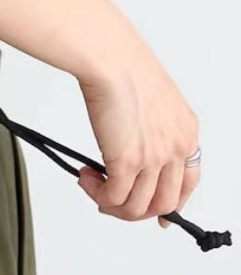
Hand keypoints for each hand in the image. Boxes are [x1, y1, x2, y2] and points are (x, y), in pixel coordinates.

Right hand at [76, 51, 199, 227]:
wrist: (110, 60)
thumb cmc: (124, 66)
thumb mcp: (152, 98)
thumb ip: (150, 124)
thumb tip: (130, 140)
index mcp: (185, 132)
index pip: (188, 182)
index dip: (171, 203)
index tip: (156, 213)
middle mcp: (175, 148)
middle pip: (164, 203)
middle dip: (136, 210)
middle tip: (112, 202)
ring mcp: (153, 158)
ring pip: (137, 206)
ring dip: (112, 204)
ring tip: (92, 186)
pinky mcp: (127, 162)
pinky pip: (114, 197)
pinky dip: (97, 195)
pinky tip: (86, 178)